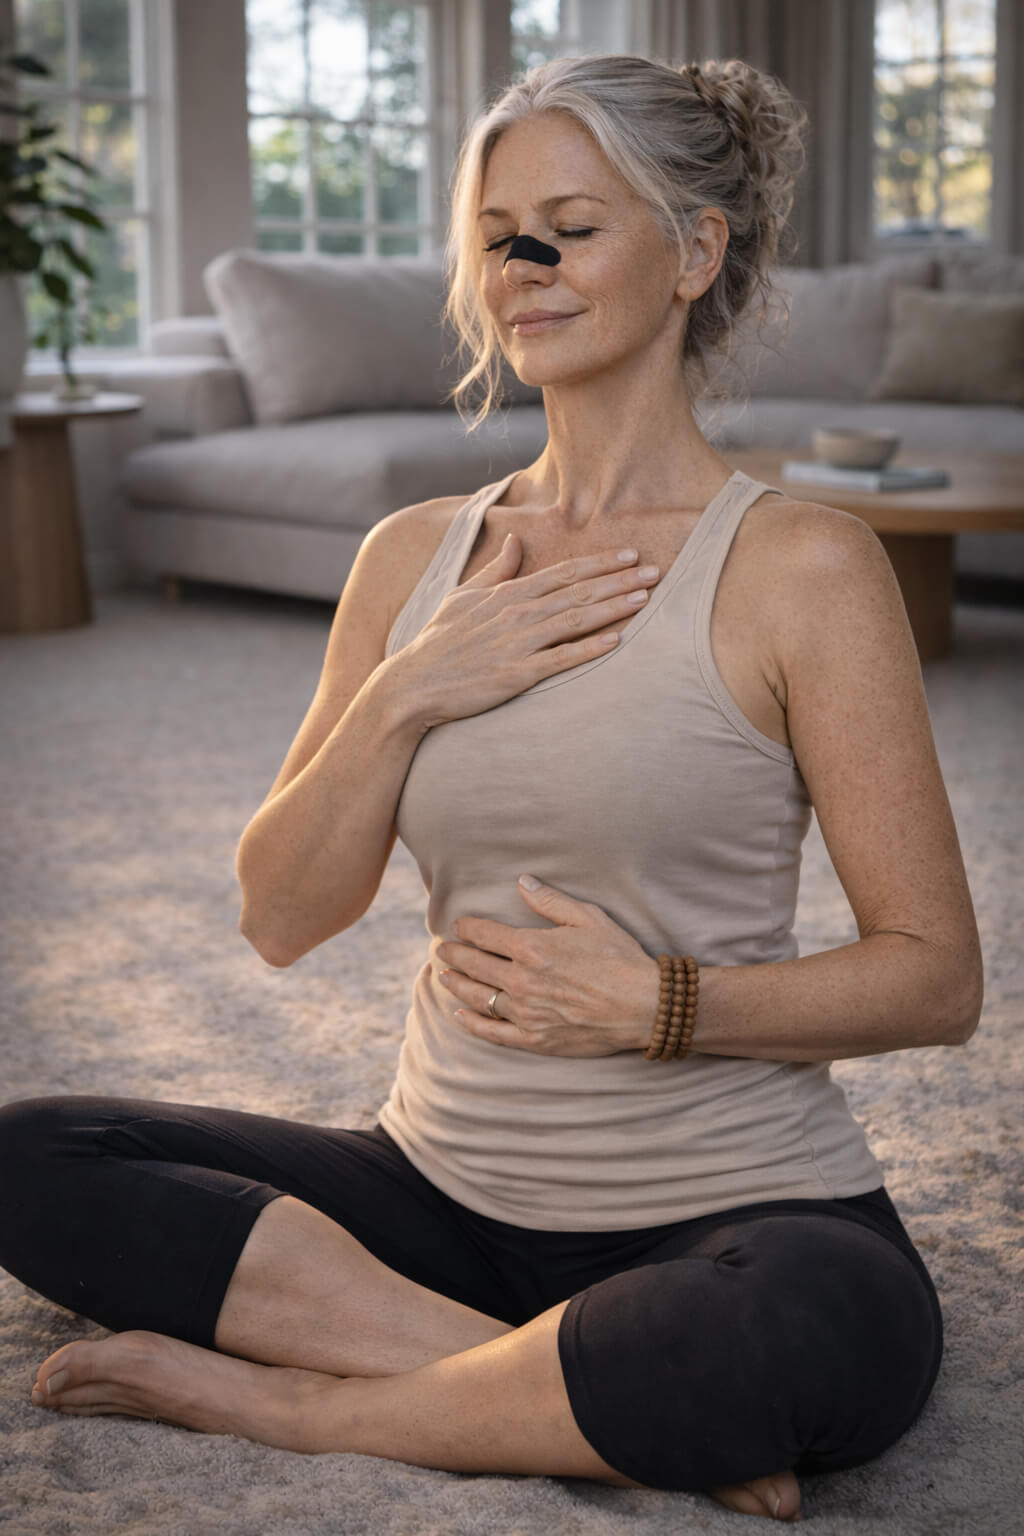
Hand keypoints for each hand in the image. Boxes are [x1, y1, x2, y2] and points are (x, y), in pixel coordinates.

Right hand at [398, 537, 659, 731]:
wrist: (413, 684)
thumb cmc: (438, 642)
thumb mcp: (462, 596)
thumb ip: (495, 571)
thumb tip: (516, 541)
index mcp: (507, 594)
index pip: (564, 573)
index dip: (600, 563)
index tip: (631, 555)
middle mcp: (516, 613)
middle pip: (578, 592)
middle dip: (619, 580)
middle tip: (656, 572)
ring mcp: (517, 644)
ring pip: (575, 620)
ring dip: (613, 608)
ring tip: (645, 598)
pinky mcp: (516, 675)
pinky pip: (559, 659)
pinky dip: (588, 648)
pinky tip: (615, 641)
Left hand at [435, 876, 660, 1056]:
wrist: (643, 1005)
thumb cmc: (619, 957)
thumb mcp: (588, 918)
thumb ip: (550, 901)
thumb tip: (521, 882)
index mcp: (531, 948)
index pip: (485, 934)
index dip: (467, 928)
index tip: (458, 926)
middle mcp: (521, 981)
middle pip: (475, 965)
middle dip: (455, 955)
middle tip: (443, 950)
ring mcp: (526, 1013)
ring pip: (479, 997)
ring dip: (457, 985)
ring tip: (444, 976)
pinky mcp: (535, 1039)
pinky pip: (494, 1032)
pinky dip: (473, 1023)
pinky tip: (460, 1014)